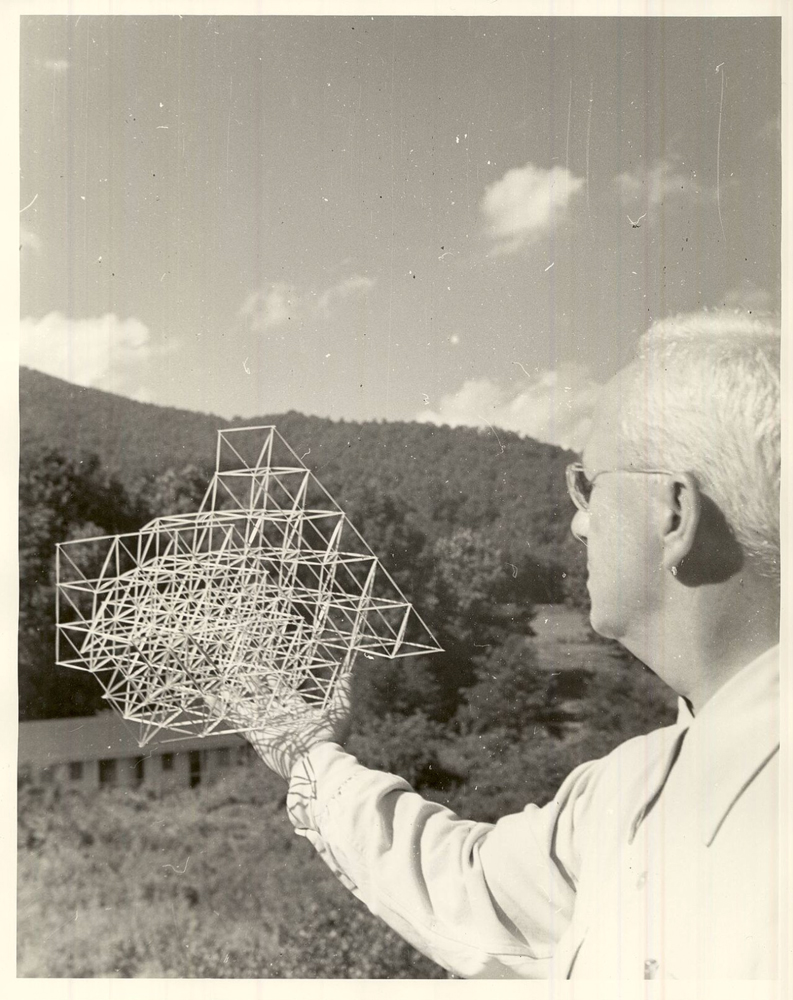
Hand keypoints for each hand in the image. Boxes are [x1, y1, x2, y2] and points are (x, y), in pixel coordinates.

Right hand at [206, 671, 351, 782]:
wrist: (314, 762)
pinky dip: (221, 708)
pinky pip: (235, 719)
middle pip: (262, 696)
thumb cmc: (328, 738)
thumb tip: (350, 671)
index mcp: (295, 710)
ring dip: (236, 695)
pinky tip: (210, 697)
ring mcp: (265, 725)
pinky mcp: (254, 733)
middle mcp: (278, 716)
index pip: (282, 690)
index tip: (265, 667)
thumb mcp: (340, 710)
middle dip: (253, 684)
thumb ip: (343, 691)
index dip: (273, 679)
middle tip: (243, 670)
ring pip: (247, 706)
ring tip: (224, 682)